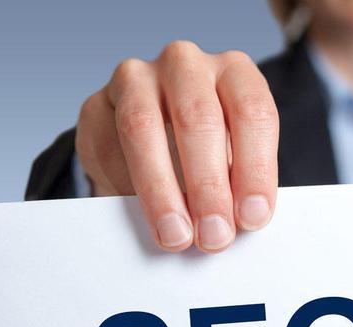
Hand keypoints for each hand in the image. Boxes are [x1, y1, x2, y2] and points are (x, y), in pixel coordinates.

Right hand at [75, 41, 278, 252]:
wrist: (151, 134)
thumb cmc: (207, 149)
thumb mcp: (234, 159)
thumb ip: (238, 186)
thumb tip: (237, 226)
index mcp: (233, 71)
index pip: (253, 112)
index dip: (255, 168)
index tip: (252, 217)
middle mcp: (185, 64)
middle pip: (198, 118)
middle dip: (208, 185)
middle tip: (214, 235)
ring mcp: (137, 78)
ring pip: (143, 127)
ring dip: (161, 190)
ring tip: (175, 234)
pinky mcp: (97, 103)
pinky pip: (107, 146)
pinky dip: (124, 186)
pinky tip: (140, 215)